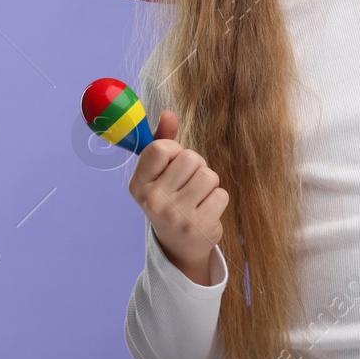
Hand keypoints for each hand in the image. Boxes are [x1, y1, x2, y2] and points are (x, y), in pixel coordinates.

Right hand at [127, 108, 228, 285]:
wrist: (178, 244)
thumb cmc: (170, 198)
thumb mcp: (159, 173)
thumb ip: (162, 141)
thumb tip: (168, 114)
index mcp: (138, 184)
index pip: (161, 148)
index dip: (174, 150)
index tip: (173, 163)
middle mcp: (153, 201)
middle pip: (190, 158)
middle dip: (196, 166)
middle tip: (188, 183)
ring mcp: (176, 216)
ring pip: (208, 175)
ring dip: (209, 182)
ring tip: (198, 196)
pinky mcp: (199, 227)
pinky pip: (221, 194)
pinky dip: (218, 199)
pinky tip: (206, 210)